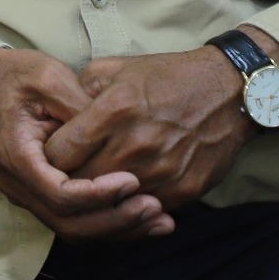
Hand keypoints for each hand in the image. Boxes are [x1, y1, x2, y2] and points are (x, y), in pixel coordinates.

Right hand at [0, 48, 170, 240]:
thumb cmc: (21, 77)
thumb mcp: (51, 79)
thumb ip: (81, 108)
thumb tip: (116, 134)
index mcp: (17, 157)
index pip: (60, 195)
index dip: (99, 194)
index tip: (132, 180)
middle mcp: (18, 185)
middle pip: (68, 223)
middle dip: (115, 220)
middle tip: (155, 207)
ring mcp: (28, 195)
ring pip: (74, 230)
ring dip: (117, 229)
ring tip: (160, 219)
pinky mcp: (43, 197)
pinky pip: (76, 222)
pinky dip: (110, 224)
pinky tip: (145, 219)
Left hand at [43, 47, 251, 214]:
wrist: (229, 91)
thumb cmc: (166, 77)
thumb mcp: (114, 69)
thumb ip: (77, 92)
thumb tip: (52, 119)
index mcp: (115, 110)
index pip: (59, 153)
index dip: (49, 157)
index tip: (52, 154)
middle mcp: (137, 144)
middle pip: (80, 183)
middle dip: (68, 181)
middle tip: (66, 175)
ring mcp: (162, 170)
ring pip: (110, 203)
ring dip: (99, 197)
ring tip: (95, 185)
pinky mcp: (184, 190)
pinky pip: (143, 210)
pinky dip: (131, 203)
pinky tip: (127, 191)